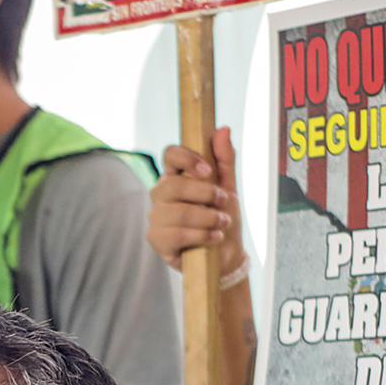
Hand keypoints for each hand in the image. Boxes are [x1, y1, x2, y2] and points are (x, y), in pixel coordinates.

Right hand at [148, 126, 245, 273]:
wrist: (227, 256)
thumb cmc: (223, 219)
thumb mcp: (229, 187)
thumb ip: (225, 159)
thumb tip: (223, 129)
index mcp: (176, 176)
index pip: (170, 154)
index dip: (187, 158)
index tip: (207, 170)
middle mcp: (161, 194)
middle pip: (174, 185)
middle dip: (205, 194)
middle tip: (224, 201)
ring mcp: (156, 217)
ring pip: (178, 212)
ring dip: (207, 218)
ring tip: (222, 224)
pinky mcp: (157, 239)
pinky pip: (176, 234)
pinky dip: (201, 236)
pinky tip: (213, 238)